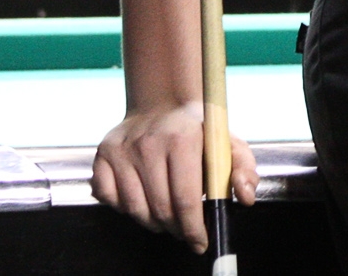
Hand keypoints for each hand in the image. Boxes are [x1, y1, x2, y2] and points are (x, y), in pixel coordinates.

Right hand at [92, 103, 257, 251]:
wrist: (163, 104)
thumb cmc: (198, 131)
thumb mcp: (228, 143)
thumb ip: (243, 169)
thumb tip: (244, 196)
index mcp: (183, 137)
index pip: (185, 199)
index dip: (194, 228)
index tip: (200, 242)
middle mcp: (148, 141)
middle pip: (160, 209)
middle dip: (176, 229)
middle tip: (185, 231)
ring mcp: (121, 148)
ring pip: (135, 209)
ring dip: (153, 223)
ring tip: (167, 218)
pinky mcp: (102, 154)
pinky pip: (110, 199)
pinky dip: (126, 208)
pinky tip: (143, 198)